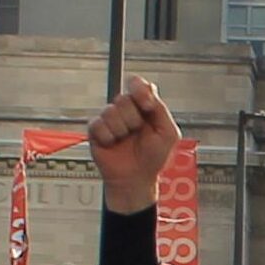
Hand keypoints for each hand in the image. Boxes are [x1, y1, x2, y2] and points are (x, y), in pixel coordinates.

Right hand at [86, 77, 179, 207]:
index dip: (139, 90)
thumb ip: (160, 108)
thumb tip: (148, 90)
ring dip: (121, 130)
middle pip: (123, 98)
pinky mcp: (96, 130)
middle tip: (138, 133)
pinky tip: (113, 144)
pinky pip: (98, 124)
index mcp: (143, 107)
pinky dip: (108, 137)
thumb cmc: (153, 158)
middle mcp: (126, 110)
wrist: (136, 178)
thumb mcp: (168, 132)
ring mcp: (110, 119)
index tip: (146, 105)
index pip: (137, 85)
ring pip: (110, 111)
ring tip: (125, 141)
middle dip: (133, 119)